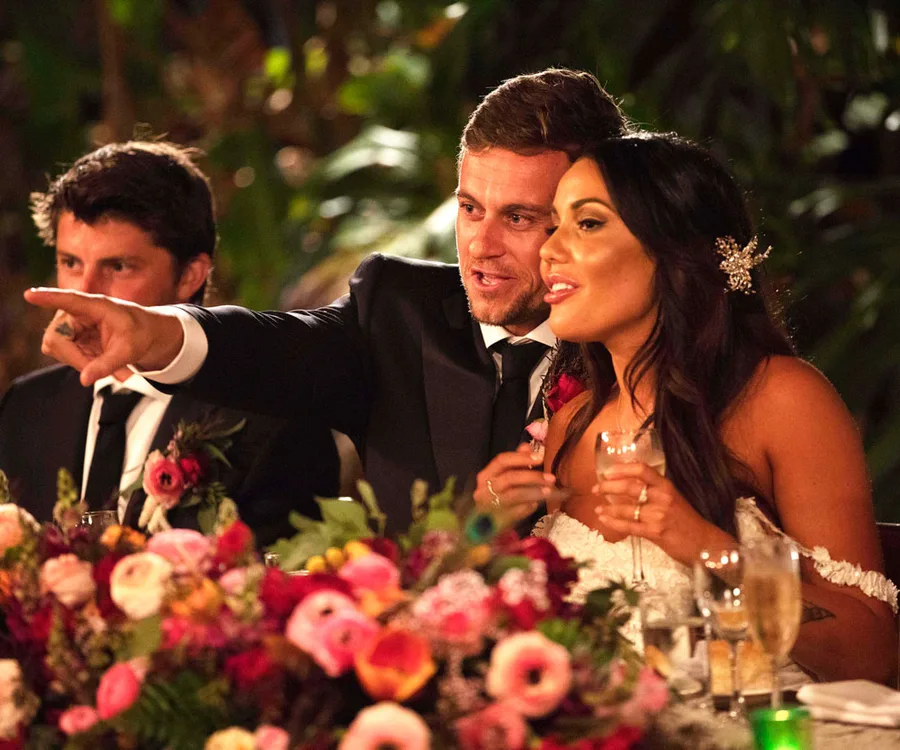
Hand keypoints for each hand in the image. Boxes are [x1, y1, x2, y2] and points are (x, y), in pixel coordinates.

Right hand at [24, 288, 185, 385]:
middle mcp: (76, 312)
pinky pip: (66, 356)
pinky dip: (84, 363)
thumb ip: (108, 364)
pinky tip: (100, 359)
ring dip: (82, 362)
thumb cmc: (139, 334)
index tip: (30, 295)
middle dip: (77, 359)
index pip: (69, 300)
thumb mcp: (130, 351)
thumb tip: (84, 380)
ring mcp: (69, 324)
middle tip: (106, 370)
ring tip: (109, 362)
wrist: (144, 334)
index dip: (48, 298)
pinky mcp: (68, 337)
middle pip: (56, 339)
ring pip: (58, 350)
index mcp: (96, 305)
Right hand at [474, 443, 555, 518]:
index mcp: (485, 476)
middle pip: (510, 478)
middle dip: (533, 476)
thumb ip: (513, 462)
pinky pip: (518, 511)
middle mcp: (484, 490)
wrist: (481, 526)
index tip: (540, 457)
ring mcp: (490, 506)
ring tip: (550, 491)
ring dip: (535, 491)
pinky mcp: (497, 521)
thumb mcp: (501, 478)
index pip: (502, 461)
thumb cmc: (494, 497)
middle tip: (551, 478)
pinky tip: (537, 504)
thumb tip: (526, 446)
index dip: (521, 458)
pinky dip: (529, 507)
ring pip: (515, 494)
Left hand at [594, 462, 730, 565]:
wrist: (704, 543)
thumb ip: (654, 490)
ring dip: (608, 507)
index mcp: (667, 486)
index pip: (642, 470)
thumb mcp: (673, 498)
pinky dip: (613, 522)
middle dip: (608, 487)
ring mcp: (658, 516)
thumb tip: (627, 483)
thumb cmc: (686, 520)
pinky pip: (628, 526)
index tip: (608, 471)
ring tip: (597, 507)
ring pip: (626, 508)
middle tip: (596, 488)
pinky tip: (604, 519)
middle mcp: (662, 498)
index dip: (622, 468)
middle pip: (630, 487)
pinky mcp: (655, 533)